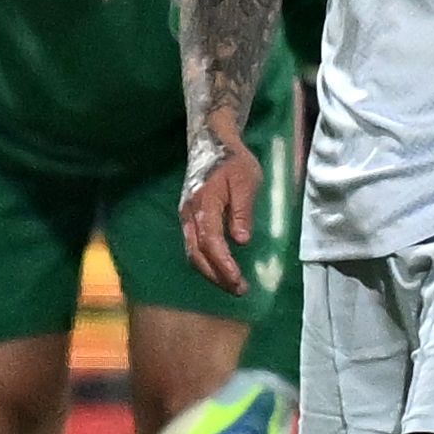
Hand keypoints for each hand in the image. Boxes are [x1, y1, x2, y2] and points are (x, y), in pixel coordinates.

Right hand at [175, 121, 261, 295]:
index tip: (238, 280)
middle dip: (217, 275)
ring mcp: (186, 216)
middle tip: (239, 290)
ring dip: (210, 272)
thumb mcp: (246, 181)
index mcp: (204, 204)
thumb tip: (241, 240)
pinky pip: (193, 246)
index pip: (211, 242)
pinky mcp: (189, 218)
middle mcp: (190, 214)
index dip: (223, 264)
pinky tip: (220, 268)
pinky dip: (205, 262)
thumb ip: (242, 211)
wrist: (213, 143)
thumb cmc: (233, 161)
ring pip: (192, 252)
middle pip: (197, 254)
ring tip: (232, 284)